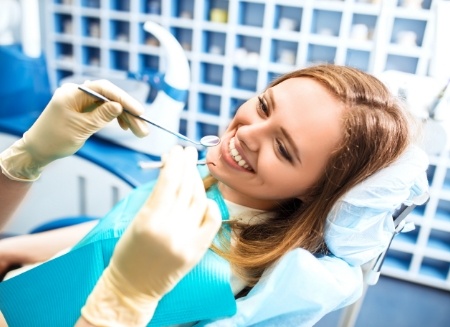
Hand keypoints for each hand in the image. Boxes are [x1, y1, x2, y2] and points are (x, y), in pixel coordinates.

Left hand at [0, 80, 148, 180]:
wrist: (38, 150)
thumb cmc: (55, 139)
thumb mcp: (80, 129)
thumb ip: (101, 116)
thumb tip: (119, 106)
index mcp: (72, 93)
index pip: (103, 89)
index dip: (123, 98)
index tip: (138, 111)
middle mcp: (77, 94)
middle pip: (109, 98)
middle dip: (128, 112)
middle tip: (143, 127)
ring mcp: (81, 102)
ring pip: (109, 106)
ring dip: (125, 118)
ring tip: (140, 131)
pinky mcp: (84, 110)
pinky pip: (104, 111)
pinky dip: (115, 119)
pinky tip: (126, 127)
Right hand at [80, 146, 221, 326]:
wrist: (134, 287)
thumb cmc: (129, 252)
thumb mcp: (136, 219)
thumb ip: (157, 197)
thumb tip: (173, 171)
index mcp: (150, 220)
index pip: (169, 182)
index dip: (174, 162)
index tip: (176, 150)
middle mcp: (171, 229)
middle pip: (185, 188)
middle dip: (187, 166)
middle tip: (187, 151)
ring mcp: (187, 240)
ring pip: (198, 200)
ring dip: (196, 181)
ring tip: (192, 169)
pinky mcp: (198, 250)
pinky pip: (212, 221)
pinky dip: (210, 205)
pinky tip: (204, 197)